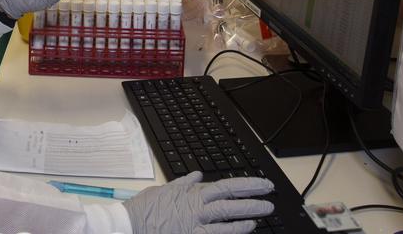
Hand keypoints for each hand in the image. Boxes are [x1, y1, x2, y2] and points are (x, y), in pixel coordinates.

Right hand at [123, 172, 273, 233]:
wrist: (132, 225)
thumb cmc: (146, 208)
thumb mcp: (166, 188)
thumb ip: (184, 182)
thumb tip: (197, 174)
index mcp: (193, 193)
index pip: (227, 186)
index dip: (248, 185)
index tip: (263, 185)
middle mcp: (198, 208)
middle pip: (232, 203)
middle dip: (253, 201)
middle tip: (270, 201)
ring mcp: (196, 225)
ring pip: (227, 221)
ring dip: (246, 219)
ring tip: (260, 217)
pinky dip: (231, 233)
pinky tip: (243, 231)